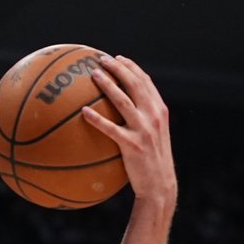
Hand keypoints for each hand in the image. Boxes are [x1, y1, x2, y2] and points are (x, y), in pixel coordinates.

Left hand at [82, 56, 176, 205]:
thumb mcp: (155, 136)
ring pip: (123, 100)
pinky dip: (97, 119)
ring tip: (93, 75)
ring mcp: (144, 130)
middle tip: (101, 59)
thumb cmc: (152, 162)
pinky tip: (84, 111)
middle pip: (135, 84)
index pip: (146, 82)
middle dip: (118, 68)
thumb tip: (124, 109)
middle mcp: (153, 116)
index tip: (118, 58)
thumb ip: (144, 119)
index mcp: (159, 111)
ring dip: (107, 84)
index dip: (131, 67)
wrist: (159, 185)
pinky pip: (110, 128)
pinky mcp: (132, 145)